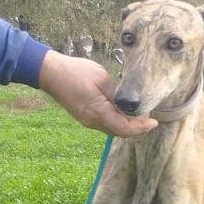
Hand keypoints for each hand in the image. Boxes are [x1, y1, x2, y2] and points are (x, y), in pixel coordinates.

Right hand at [38, 51, 156, 137]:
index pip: (125, 129)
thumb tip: (129, 103)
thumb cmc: (75, 72)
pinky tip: (123, 112)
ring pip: (112, 129)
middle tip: (148, 116)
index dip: (141, 128)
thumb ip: (116, 94)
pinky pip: (104, 124)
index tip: (153, 122)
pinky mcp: (84, 117)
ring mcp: (87, 121)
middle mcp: (92, 121)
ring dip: (126, 125)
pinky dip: (117, 121)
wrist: (50, 73)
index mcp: (98, 112)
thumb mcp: (102, 79)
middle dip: (136, 127)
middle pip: (120, 132)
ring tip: (138, 114)